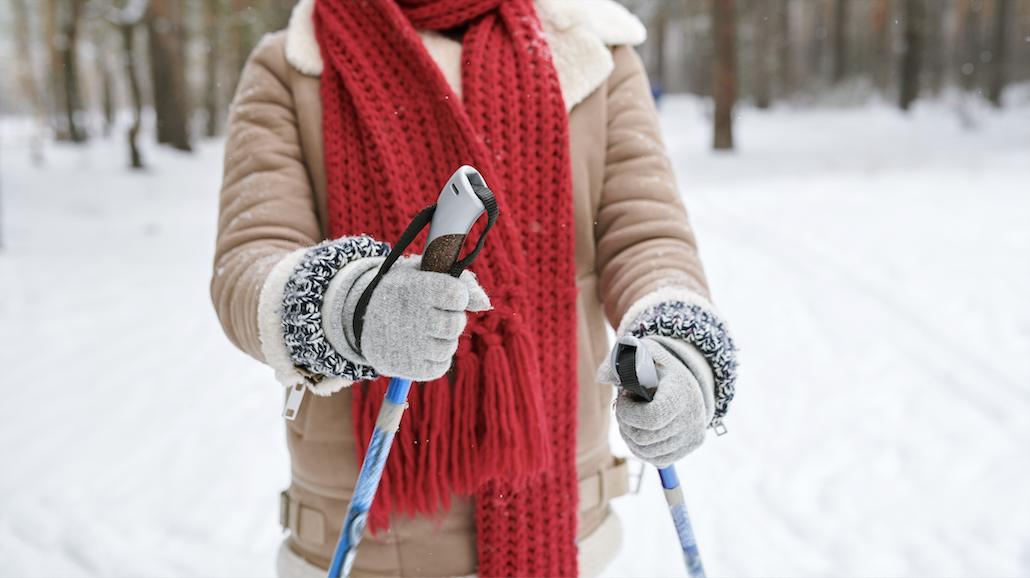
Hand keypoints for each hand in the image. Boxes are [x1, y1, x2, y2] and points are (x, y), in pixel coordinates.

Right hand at [359, 256, 489, 380]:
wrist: (362, 318)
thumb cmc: (405, 290)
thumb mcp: (424, 272)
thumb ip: (460, 280)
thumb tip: (485, 304)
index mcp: (413, 288)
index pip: (455, 294)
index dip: (459, 295)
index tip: (449, 295)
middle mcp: (409, 317)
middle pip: (455, 324)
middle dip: (454, 319)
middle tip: (440, 315)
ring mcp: (407, 345)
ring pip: (449, 347)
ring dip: (445, 340)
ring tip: (429, 331)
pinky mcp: (405, 367)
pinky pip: (439, 367)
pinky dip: (437, 358)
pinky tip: (424, 346)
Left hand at [596, 336, 712, 467]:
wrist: (686, 383)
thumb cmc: (658, 369)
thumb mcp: (642, 355)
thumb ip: (622, 360)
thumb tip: (602, 376)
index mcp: (681, 393)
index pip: (652, 418)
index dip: (629, 413)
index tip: (623, 399)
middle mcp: (691, 418)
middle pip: (645, 438)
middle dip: (625, 424)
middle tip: (624, 409)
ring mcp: (691, 437)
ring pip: (646, 451)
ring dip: (629, 436)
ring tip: (629, 419)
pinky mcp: (687, 449)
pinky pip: (655, 459)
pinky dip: (639, 448)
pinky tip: (637, 430)